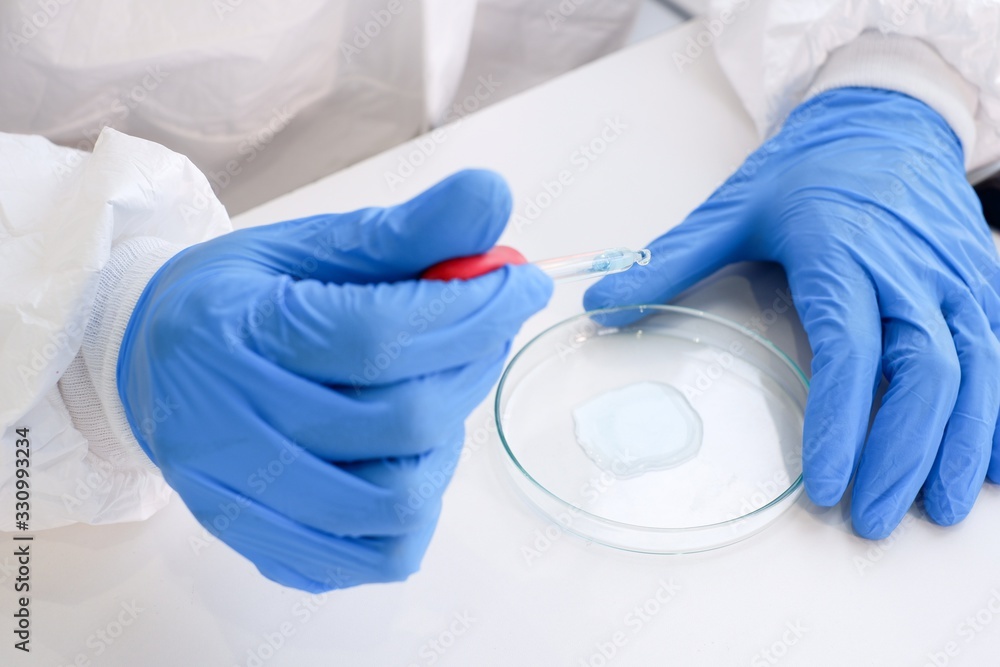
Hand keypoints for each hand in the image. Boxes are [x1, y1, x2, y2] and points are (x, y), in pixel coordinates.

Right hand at [117, 170, 551, 590]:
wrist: (150, 361)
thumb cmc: (241, 297)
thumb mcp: (311, 245)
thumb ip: (404, 230)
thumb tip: (491, 197)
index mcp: (230, 331)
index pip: (378, 336)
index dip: (471, 311)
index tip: (519, 284)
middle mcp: (223, 425)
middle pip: (398, 420)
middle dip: (470, 365)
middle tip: (481, 328)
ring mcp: (236, 497)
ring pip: (394, 500)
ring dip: (446, 441)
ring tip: (435, 393)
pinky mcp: (258, 542)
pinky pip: (374, 556)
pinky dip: (417, 507)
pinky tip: (405, 454)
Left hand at [586, 88, 999, 538]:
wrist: (883, 120)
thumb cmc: (807, 171)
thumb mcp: (733, 210)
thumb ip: (671, 263)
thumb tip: (603, 304)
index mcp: (840, 252)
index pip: (846, 350)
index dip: (840, 422)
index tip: (824, 485)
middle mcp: (907, 269)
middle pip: (922, 372)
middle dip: (901, 454)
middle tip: (872, 519)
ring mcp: (953, 278)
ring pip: (974, 370)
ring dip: (957, 446)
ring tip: (934, 509)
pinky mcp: (979, 284)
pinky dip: (996, 415)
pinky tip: (986, 466)